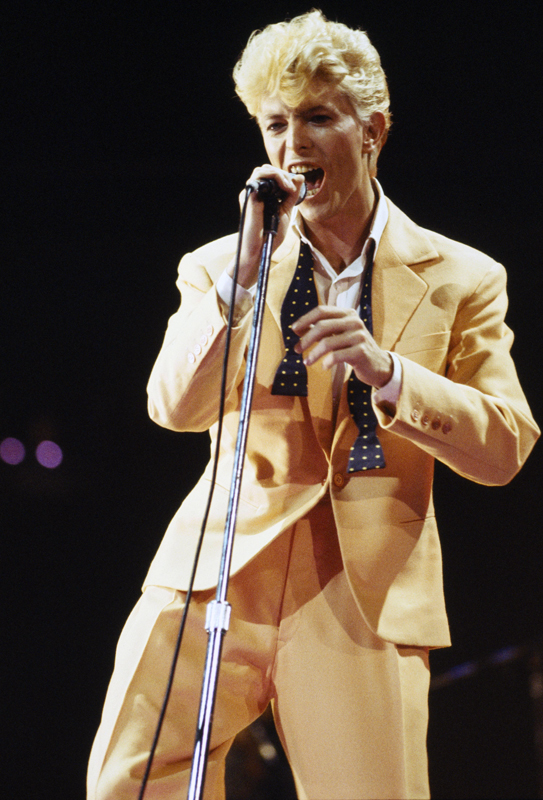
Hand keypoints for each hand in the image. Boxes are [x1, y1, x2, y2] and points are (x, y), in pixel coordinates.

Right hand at [229, 165, 304, 288]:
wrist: (262, 248)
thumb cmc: (272, 234)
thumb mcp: (286, 210)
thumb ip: (292, 195)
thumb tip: (300, 177)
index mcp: (261, 196)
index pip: (271, 176)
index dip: (285, 178)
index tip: (295, 189)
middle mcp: (254, 193)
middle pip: (267, 170)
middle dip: (283, 175)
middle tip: (293, 187)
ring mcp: (250, 193)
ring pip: (262, 169)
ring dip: (279, 174)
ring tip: (289, 186)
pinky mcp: (249, 195)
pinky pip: (260, 176)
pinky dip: (275, 177)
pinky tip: (285, 187)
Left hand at [291, 306, 392, 387]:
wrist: (378, 365)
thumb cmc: (354, 349)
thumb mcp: (339, 335)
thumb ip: (322, 330)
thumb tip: (298, 328)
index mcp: (348, 314)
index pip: (322, 311)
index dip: (305, 319)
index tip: (293, 330)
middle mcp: (354, 321)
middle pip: (322, 326)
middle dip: (306, 339)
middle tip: (297, 349)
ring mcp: (359, 336)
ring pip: (327, 343)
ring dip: (313, 354)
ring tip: (307, 362)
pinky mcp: (361, 351)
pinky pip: (336, 356)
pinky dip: (326, 362)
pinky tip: (324, 366)